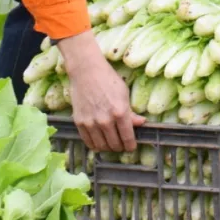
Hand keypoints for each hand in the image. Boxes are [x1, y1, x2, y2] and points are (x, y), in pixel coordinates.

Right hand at [58, 30, 144, 152]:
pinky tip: (99, 141)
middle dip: (120, 147)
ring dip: (108, 147)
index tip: (131, 147)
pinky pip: (88, 142)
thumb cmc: (108, 79)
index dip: (131, 146)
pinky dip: (95, 145)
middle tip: (121, 144)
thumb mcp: (124, 94)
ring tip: (110, 143)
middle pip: (114, 145)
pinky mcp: (79, 122)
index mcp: (120, 113)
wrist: (86, 71)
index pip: (127, 138)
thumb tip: (140, 124)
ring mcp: (91, 122)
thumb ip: (131, 112)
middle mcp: (105, 120)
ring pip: (101, 146)